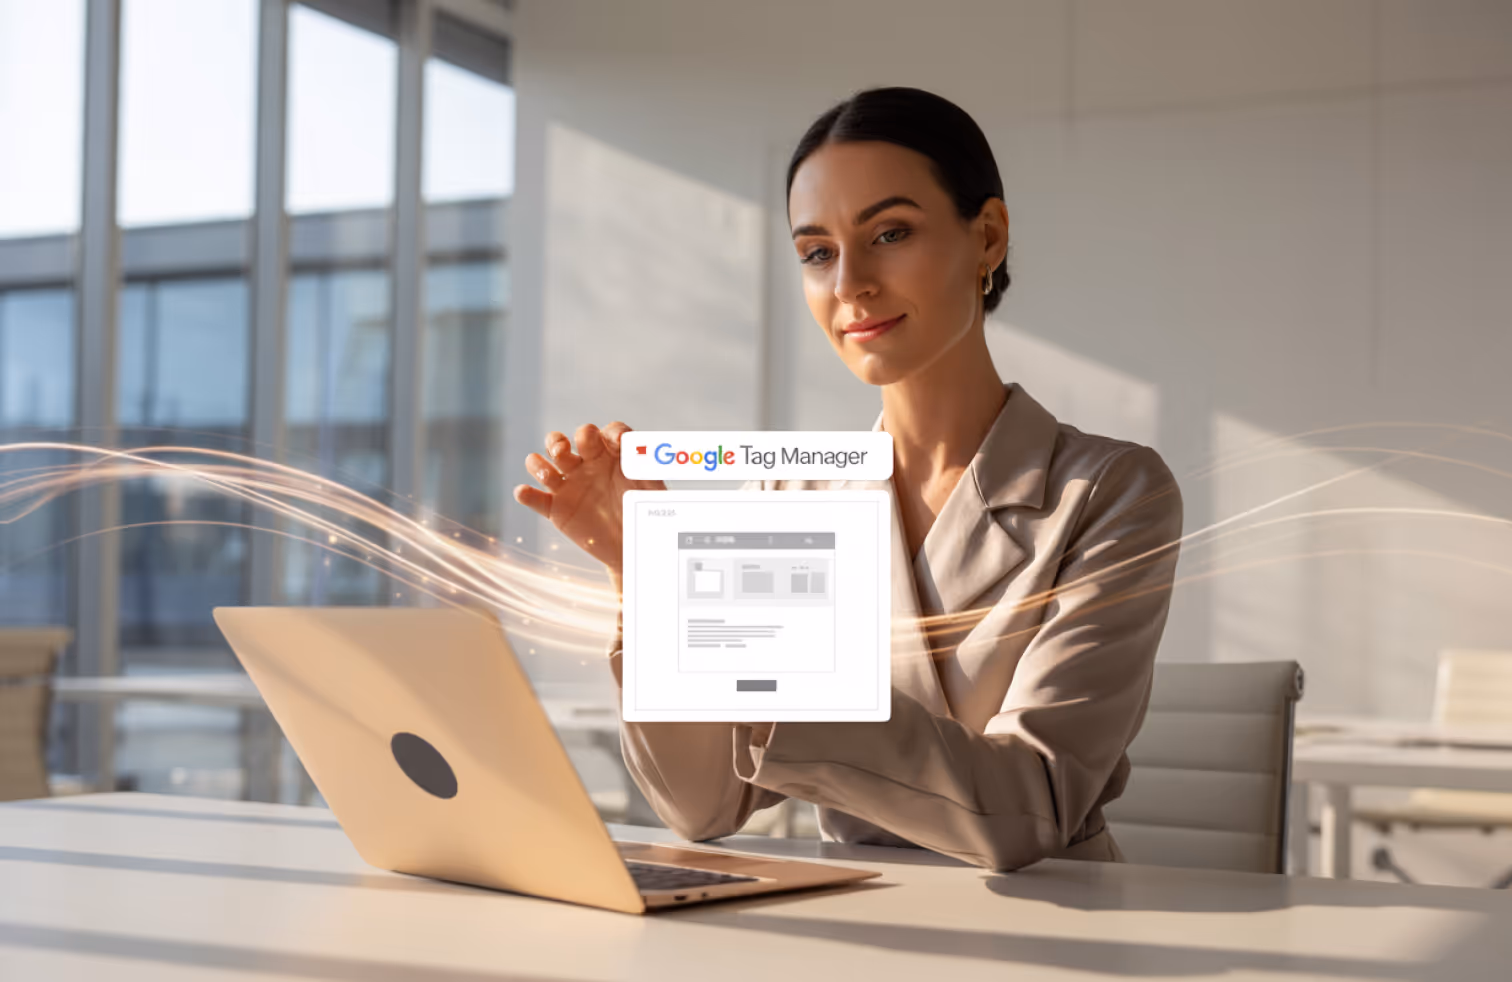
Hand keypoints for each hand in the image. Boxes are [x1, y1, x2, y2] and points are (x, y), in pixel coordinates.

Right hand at [513, 422, 664, 576]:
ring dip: (538, 464)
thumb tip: (643, 452)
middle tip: (564, 452)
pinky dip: (525, 493)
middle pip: (561, 440)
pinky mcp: (556, 509)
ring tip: (548, 475)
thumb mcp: (652, 491)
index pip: (606, 432)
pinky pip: (534, 498)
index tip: (619, 443)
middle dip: (557, 441)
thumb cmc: (643, 514)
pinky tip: (525, 492)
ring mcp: (568, 486)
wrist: (633, 547)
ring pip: (540, 463)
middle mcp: (586, 465)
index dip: (612, 432)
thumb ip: (647, 470)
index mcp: (610, 455)